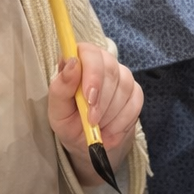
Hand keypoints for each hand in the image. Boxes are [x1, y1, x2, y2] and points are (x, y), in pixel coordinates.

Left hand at [48, 43, 141, 186]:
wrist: (88, 142)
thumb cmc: (68, 122)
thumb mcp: (57, 110)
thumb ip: (61, 87)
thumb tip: (72, 63)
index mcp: (77, 61)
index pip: (89, 51)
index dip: (92, 73)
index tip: (88, 97)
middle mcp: (101, 63)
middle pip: (110, 67)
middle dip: (102, 99)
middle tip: (92, 120)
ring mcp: (121, 75)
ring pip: (124, 85)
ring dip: (110, 112)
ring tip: (97, 125)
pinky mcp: (135, 91)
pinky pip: (135, 100)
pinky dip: (123, 120)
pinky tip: (111, 128)